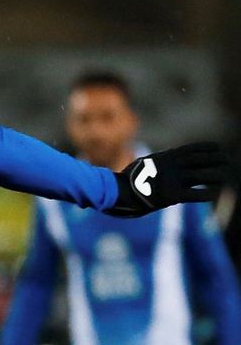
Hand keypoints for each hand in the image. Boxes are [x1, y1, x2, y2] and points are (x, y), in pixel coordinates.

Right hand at [106, 142, 229, 215]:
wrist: (117, 191)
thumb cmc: (126, 179)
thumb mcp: (143, 163)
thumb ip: (157, 161)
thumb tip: (162, 160)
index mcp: (167, 157)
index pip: (194, 148)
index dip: (209, 148)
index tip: (219, 148)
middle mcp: (174, 166)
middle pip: (203, 161)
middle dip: (218, 160)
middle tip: (228, 161)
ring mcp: (174, 180)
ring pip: (204, 176)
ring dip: (217, 176)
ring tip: (225, 176)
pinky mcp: (172, 196)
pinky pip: (196, 194)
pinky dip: (207, 194)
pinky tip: (215, 193)